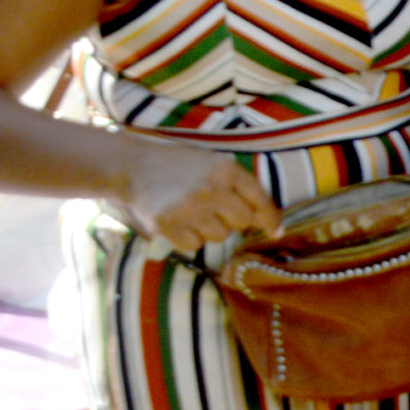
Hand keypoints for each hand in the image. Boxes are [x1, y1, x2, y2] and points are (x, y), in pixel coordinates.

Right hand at [119, 142, 282, 252]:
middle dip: (234, 221)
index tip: (275, 230)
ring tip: (193, 212)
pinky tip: (179, 220)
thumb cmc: (183, 167)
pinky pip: (194, 246)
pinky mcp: (167, 224)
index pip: (261, 200)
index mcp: (226, 170)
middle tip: (216, 210)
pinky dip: (189, 238)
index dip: (271, 219)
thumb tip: (269, 223)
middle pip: (242, 222)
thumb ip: (241, 187)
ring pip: (219, 236)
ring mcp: (188, 207)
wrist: (134, 166)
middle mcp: (210, 188)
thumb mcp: (215, 164)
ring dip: (210, 229)